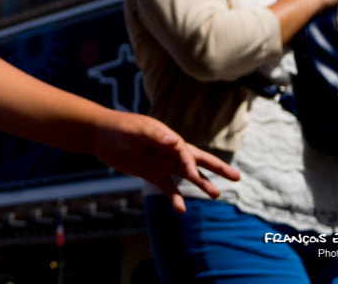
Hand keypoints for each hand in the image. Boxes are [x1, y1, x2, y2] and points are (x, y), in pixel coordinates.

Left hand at [88, 109, 239, 212]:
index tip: (192, 174)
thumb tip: (173, 140)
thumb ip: (153, 135)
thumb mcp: (135, 130)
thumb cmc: (119, 128)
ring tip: (216, 195)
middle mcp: (169, 150)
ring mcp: (162, 163)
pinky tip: (181, 210)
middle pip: (198, 160)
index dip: (190, 163)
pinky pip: (168, 188)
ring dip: (201, 185)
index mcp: (168, 137)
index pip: (185, 152)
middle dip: (217, 168)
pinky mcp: (152, 174)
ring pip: (186, 176)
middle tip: (237, 178)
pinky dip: (175, 198)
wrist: (100, 135)